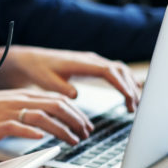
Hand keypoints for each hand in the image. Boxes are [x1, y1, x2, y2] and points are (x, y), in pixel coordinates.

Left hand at [0, 46, 141, 112]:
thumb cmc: (39, 70)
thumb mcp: (47, 81)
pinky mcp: (93, 67)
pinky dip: (125, 83)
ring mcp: (94, 62)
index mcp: (82, 62)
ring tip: (134, 106)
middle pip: (120, 70)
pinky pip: (115, 72)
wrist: (32, 61)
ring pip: (120, 70)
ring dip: (130, 86)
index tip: (129, 98)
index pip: (109, 71)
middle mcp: (92, 60)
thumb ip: (61, 88)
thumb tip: (75, 95)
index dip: (121, 85)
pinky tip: (130, 96)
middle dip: (131, 88)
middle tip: (135, 108)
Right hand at [0, 89, 92, 144]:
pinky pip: (18, 126)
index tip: (86, 125)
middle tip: (86, 134)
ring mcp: (10, 112)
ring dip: (61, 130)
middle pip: (56, 106)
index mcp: (26, 95)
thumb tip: (49, 121)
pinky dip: (31, 132)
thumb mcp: (11, 104)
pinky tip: (42, 138)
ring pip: (42, 117)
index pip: (58, 100)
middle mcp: (21, 101)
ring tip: (73, 140)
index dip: (76, 113)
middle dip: (75, 121)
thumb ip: (30, 109)